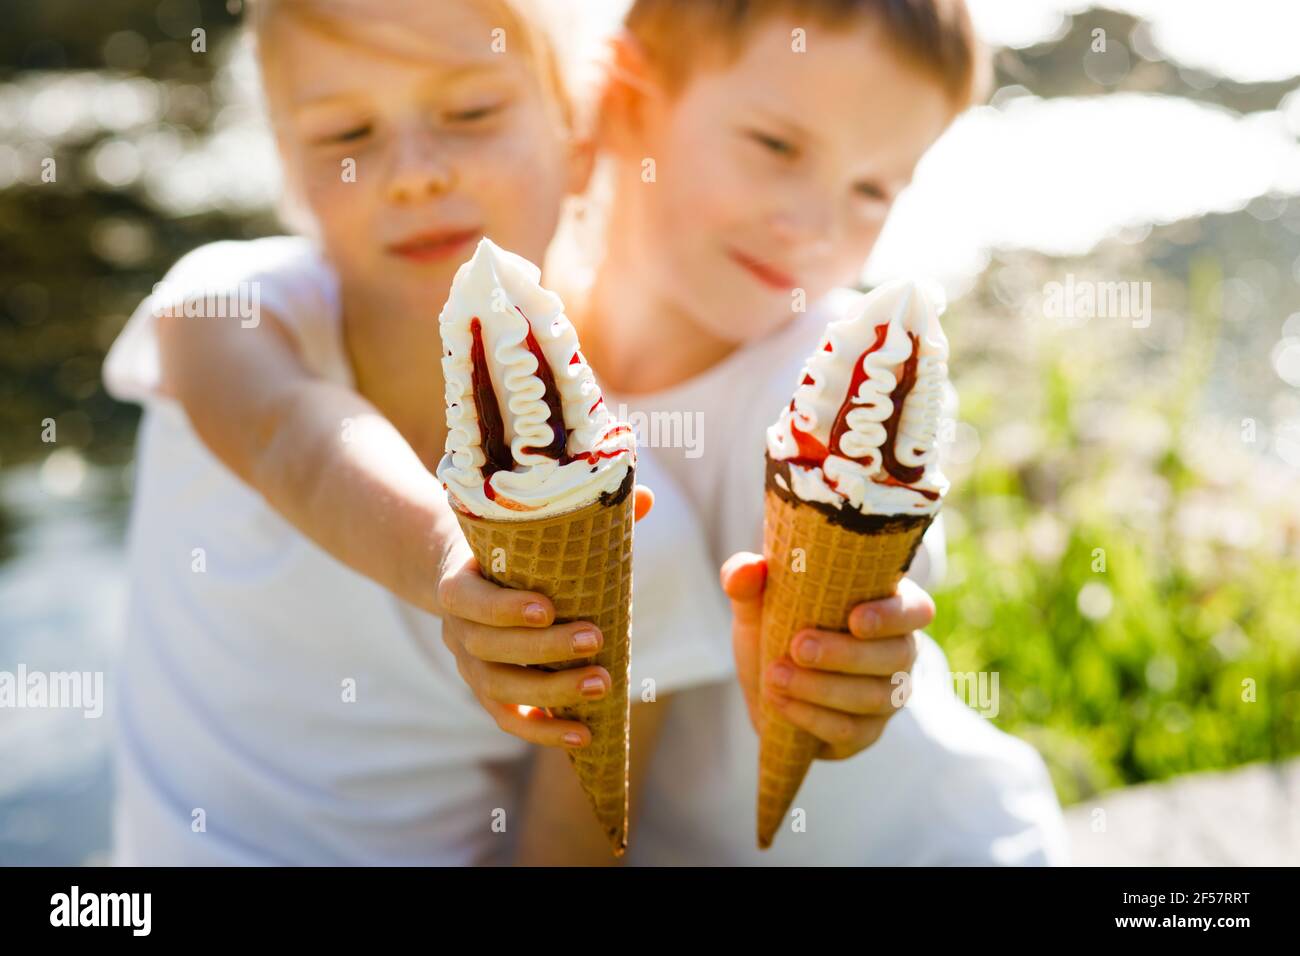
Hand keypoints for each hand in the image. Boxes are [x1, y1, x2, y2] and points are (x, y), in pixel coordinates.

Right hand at [437, 485, 653, 748]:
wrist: (464, 573)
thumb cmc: (510, 544)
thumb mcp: (529, 524)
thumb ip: (583, 513)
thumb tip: (648, 497)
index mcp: (458, 581)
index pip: (470, 601)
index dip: (504, 608)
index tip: (548, 607)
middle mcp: (456, 629)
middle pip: (491, 649)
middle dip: (544, 650)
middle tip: (595, 639)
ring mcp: (470, 665)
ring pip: (501, 689)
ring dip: (551, 692)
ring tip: (601, 684)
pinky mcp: (487, 692)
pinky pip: (509, 720)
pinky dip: (543, 732)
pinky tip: (584, 735)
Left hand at [720, 551, 933, 759]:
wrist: (766, 681)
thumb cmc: (777, 624)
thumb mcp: (758, 600)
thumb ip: (748, 579)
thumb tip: (745, 571)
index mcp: (887, 607)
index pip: (916, 609)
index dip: (893, 616)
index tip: (854, 618)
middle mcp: (899, 652)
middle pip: (896, 655)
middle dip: (846, 654)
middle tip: (799, 646)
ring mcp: (888, 696)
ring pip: (874, 697)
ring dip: (823, 688)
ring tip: (777, 676)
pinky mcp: (866, 732)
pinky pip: (852, 731)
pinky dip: (814, 718)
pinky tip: (781, 702)